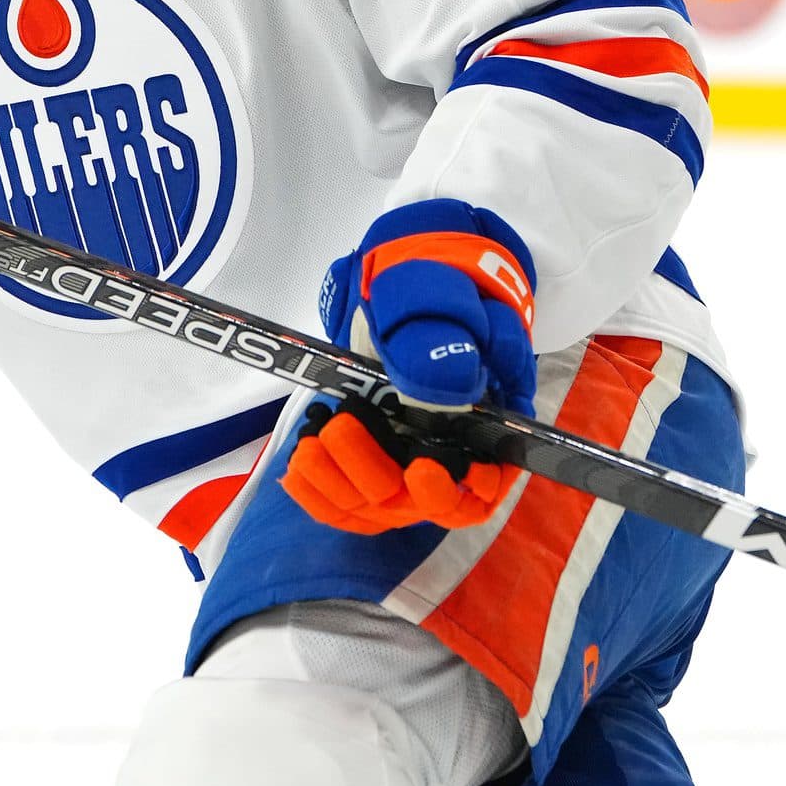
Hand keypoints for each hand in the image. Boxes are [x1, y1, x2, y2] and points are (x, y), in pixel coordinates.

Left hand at [281, 199, 537, 534]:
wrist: (397, 282)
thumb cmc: (432, 288)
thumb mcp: (439, 296)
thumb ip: (443, 333)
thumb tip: (446, 385)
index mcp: (488, 419)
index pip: (488, 484)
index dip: (465, 491)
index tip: (425, 470)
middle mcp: (451, 452)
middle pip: (423, 499)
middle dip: (376, 471)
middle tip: (341, 427)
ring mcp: (406, 462)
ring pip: (379, 503)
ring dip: (340, 481)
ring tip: (311, 442)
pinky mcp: (366, 463)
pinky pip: (345, 500)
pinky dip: (318, 490)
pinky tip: (296, 462)